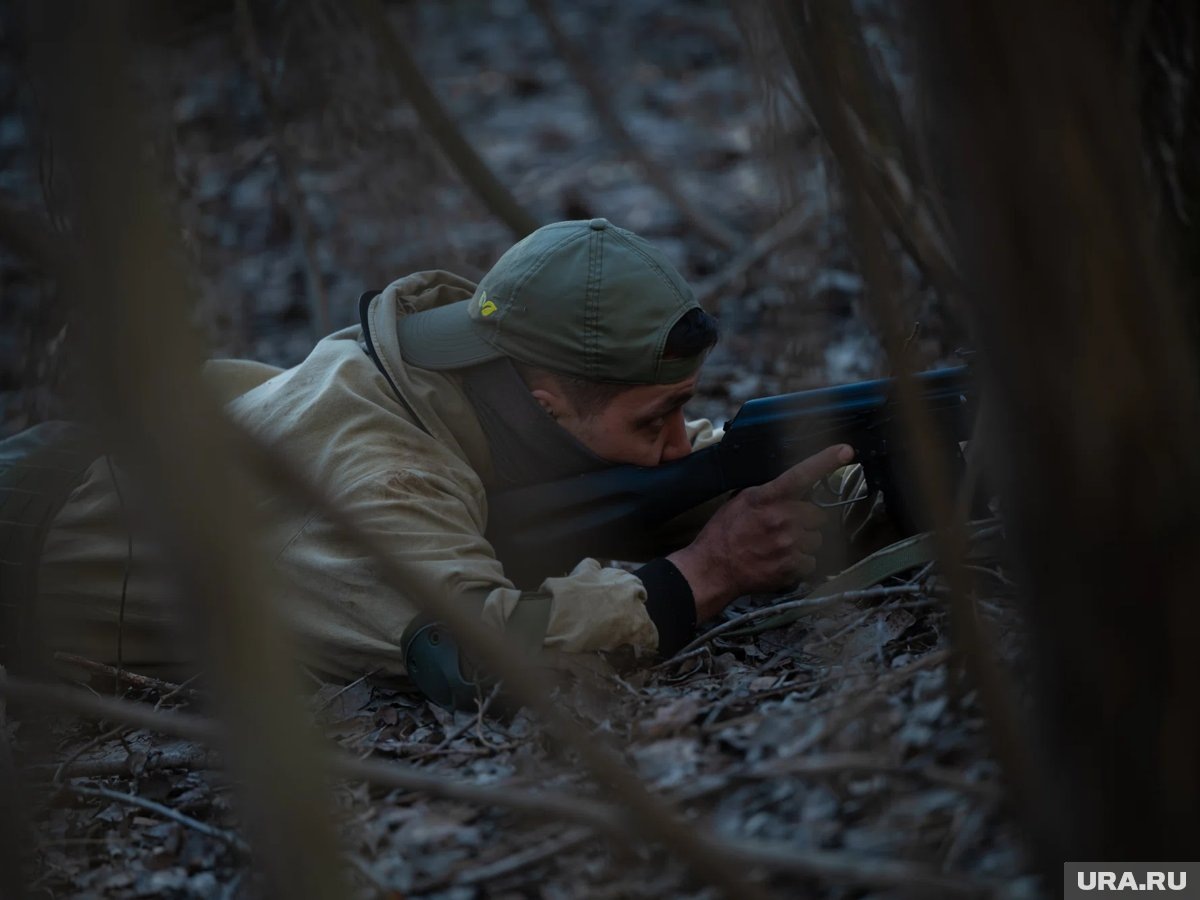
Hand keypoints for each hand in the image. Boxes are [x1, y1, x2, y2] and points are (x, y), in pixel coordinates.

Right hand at [667, 443, 853, 620]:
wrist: (713, 569)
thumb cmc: (723, 534)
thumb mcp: (741, 502)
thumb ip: (768, 493)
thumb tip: (791, 488)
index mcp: (767, 498)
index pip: (801, 474)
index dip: (825, 461)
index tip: (845, 451)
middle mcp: (782, 518)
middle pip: (818, 515)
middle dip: (807, 522)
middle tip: (786, 529)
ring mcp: (788, 543)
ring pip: (817, 540)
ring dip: (804, 544)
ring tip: (780, 547)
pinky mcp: (791, 566)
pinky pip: (811, 562)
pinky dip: (800, 564)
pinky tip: (781, 562)